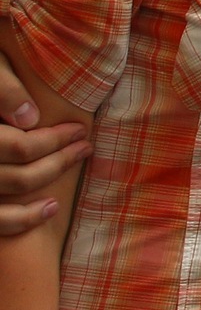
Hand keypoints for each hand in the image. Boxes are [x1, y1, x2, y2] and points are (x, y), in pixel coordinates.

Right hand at [0, 52, 85, 236]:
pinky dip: (18, 221)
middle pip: (17, 177)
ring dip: (39, 202)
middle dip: (58, 163)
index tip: (80, 129)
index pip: (20, 147)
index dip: (56, 140)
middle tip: (84, 147)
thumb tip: (30, 118)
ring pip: (5, 201)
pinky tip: (46, 209)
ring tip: (67, 187)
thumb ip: (3, 88)